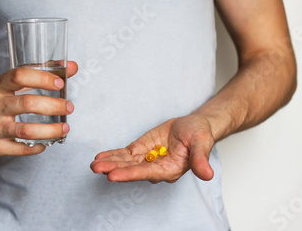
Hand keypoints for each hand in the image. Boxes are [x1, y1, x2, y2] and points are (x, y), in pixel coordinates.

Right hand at [0, 61, 77, 156]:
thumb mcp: (11, 84)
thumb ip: (41, 74)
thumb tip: (71, 67)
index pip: (19, 76)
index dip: (42, 78)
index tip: (60, 83)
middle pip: (27, 103)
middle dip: (53, 106)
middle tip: (69, 107)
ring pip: (26, 130)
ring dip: (50, 130)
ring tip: (64, 127)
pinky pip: (22, 149)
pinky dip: (38, 146)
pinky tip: (47, 142)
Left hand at [90, 115, 214, 182]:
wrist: (195, 125)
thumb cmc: (200, 134)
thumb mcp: (202, 143)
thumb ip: (200, 159)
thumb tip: (207, 175)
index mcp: (171, 169)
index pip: (147, 173)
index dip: (130, 174)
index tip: (113, 176)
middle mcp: (157, 168)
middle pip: (132, 170)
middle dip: (114, 169)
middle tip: (97, 169)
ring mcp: (148, 159)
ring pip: (126, 163)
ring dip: (110, 163)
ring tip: (94, 164)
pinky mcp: (142, 149)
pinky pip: (125, 154)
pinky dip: (113, 155)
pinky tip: (100, 158)